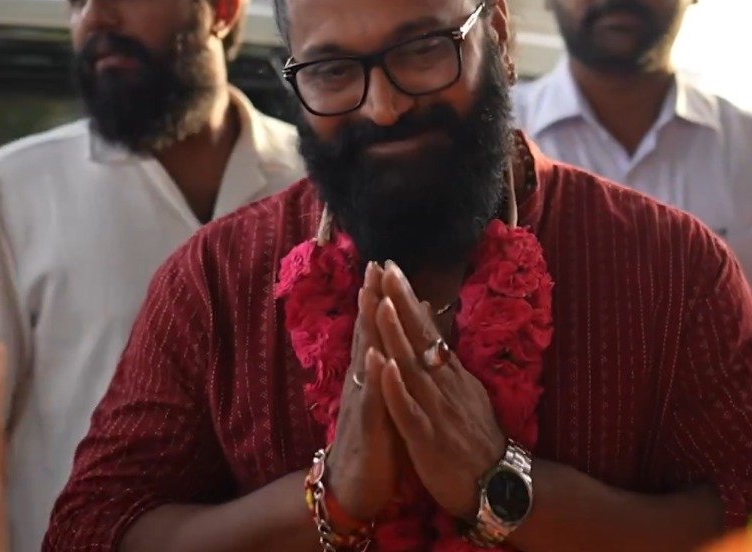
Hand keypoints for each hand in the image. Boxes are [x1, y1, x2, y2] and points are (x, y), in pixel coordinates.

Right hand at [324, 262, 401, 523]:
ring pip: (366, 359)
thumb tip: (398, 339)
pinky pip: (371, 400)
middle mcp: (364, 383)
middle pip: (368, 334)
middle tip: (375, 263)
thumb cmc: (375, 443)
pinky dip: (374, 377)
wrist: (354, 488)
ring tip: (370, 294)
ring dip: (368, 328)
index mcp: (372, 376)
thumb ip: (389, 370)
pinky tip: (376, 356)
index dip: (380, 297)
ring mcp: (363, 402)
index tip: (386, 263)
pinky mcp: (367, 428)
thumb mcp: (385, 399)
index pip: (376, 329)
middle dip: (372, 299)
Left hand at [375, 261, 505, 520]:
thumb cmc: (477, 441)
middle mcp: (445, 385)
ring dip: (397, 335)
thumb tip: (434, 327)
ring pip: (413, 367)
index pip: (427, 329)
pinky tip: (383, 367)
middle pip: (420, 337)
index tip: (391, 268)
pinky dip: (396, 387)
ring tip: (382, 303)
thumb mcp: (466, 393)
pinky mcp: (428, 438)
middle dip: (401, 302)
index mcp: (451, 376)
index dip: (408, 299)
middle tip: (385, 268)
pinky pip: (409, 410)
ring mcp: (437, 410)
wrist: (500, 486)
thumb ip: (447, 361)